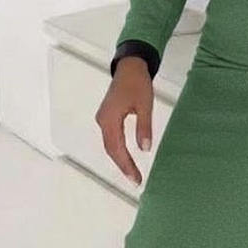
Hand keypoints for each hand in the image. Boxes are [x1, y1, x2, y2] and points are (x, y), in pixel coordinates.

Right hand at [95, 56, 152, 184]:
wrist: (129, 66)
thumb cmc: (137, 82)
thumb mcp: (145, 105)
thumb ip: (144, 127)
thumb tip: (145, 149)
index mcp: (110, 118)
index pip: (117, 148)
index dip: (126, 165)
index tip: (135, 178)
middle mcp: (103, 120)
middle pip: (111, 150)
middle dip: (123, 166)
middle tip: (135, 180)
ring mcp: (103, 119)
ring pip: (110, 145)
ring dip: (120, 160)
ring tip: (132, 173)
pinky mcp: (107, 117)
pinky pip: (110, 138)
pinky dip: (118, 150)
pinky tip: (126, 158)